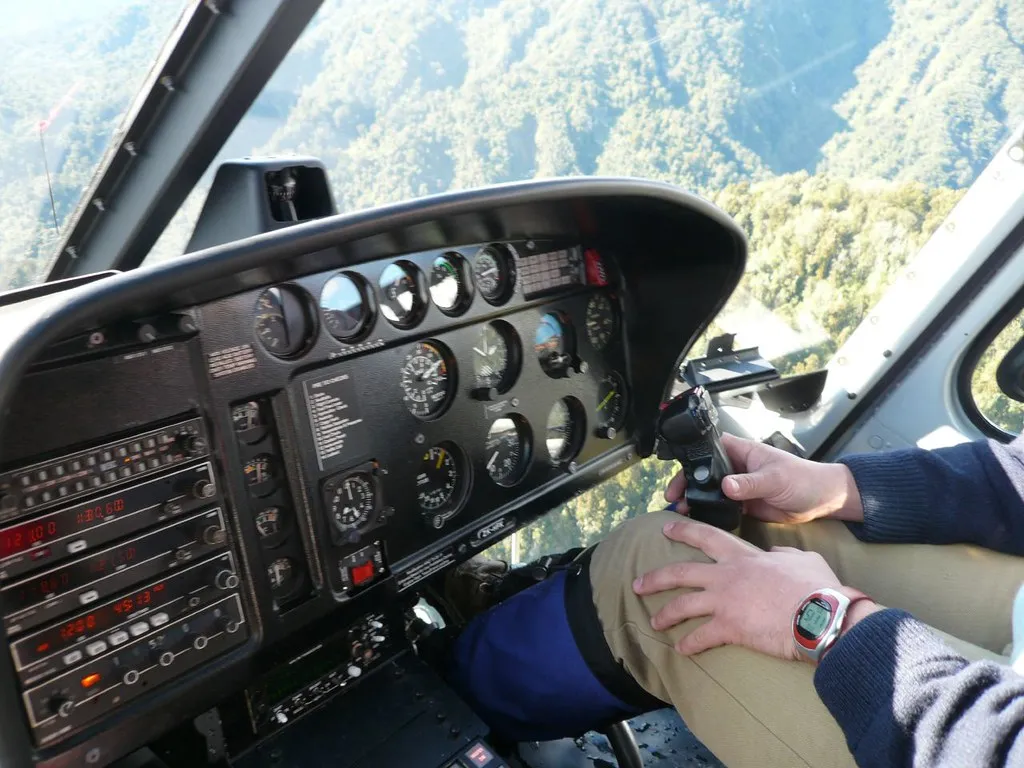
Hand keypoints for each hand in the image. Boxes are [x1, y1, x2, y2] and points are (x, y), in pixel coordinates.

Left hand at [634, 518, 859, 660]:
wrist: (820, 614)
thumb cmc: (817, 586)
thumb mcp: (803, 559)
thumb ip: (785, 554)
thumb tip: (777, 553)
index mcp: (744, 556)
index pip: (707, 537)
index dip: (684, 531)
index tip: (666, 528)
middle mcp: (727, 576)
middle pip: (681, 573)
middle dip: (656, 578)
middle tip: (638, 583)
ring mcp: (724, 601)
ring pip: (683, 604)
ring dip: (665, 614)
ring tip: (653, 621)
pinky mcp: (729, 627)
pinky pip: (700, 637)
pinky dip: (688, 644)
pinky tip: (681, 650)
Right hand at [665, 433, 862, 524]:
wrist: (823, 501)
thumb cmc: (802, 479)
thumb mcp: (775, 479)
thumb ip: (750, 483)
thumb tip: (726, 486)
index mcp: (743, 452)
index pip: (711, 449)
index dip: (692, 457)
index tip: (678, 474)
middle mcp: (737, 468)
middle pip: (705, 471)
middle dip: (688, 483)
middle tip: (674, 498)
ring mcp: (740, 487)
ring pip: (711, 490)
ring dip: (696, 499)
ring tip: (681, 512)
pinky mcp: (744, 505)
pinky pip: (722, 507)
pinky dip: (710, 513)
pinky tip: (699, 521)